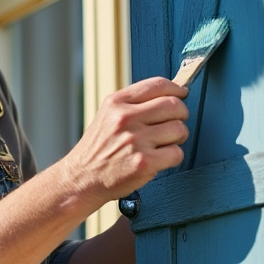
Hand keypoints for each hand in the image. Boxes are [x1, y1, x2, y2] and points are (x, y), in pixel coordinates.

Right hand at [60, 77, 188, 207]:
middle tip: (174, 124)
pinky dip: (172, 158)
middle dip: (181, 115)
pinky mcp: (144, 162)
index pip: (158, 85)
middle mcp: (125, 118)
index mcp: (116, 103)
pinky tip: (158, 159)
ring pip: (179, 129)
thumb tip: (170, 95)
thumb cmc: (98, 148)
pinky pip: (177, 153)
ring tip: (162, 144)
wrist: (82, 178)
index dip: (177, 89)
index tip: (181, 95)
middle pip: (174, 105)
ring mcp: (135, 140)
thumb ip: (133, 104)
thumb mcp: (107, 116)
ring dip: (177, 138)